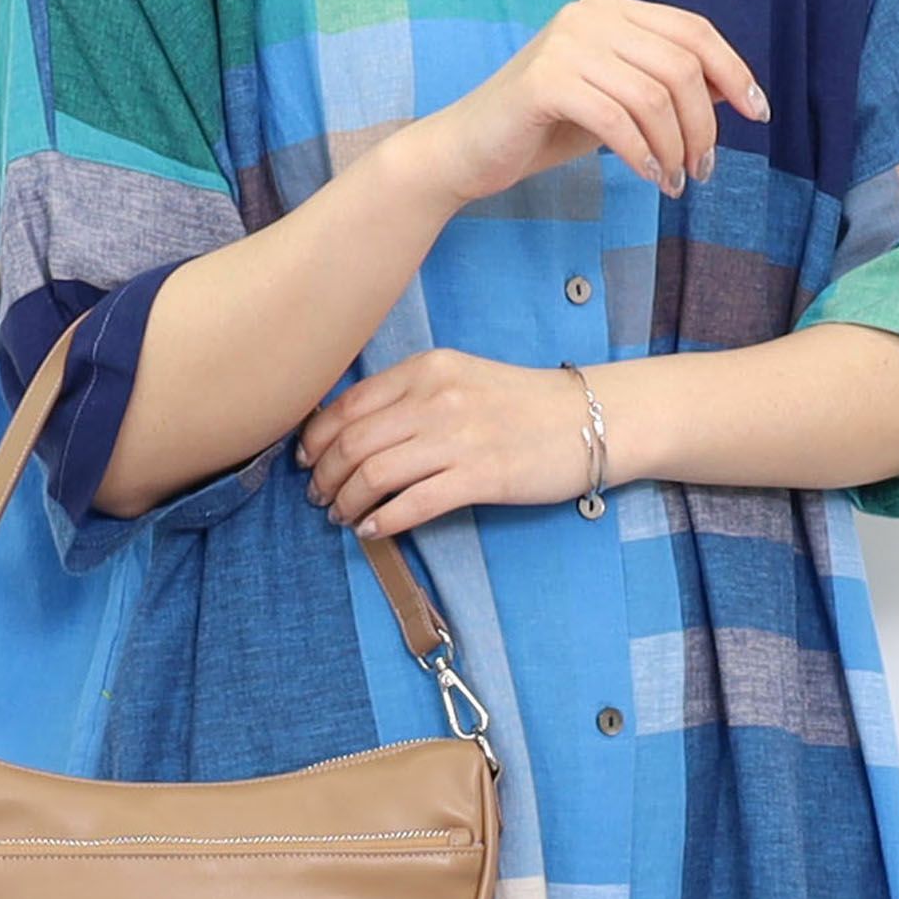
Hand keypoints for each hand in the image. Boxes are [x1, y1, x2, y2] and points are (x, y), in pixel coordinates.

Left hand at [295, 348, 594, 538]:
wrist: (591, 418)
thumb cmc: (523, 403)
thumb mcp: (461, 378)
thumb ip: (410, 394)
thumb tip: (354, 430)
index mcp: (426, 369)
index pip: (349, 405)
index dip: (316, 439)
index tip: (307, 460)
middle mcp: (436, 398)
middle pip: (353, 442)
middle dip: (325, 475)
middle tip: (319, 497)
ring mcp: (458, 437)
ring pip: (374, 474)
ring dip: (347, 501)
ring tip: (343, 515)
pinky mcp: (481, 476)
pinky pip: (413, 503)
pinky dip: (383, 520)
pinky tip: (373, 530)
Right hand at [408, 0, 769, 208]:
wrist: (467, 149)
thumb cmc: (543, 127)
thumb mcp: (615, 99)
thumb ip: (663, 86)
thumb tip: (730, 90)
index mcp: (609, 10)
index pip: (693, 31)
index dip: (734, 71)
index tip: (758, 113)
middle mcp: (589, 15)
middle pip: (680, 65)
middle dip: (704, 124)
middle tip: (703, 169)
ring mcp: (565, 44)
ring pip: (654, 96)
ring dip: (676, 147)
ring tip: (675, 181)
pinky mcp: (545, 81)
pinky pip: (618, 120)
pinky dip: (643, 154)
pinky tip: (650, 178)